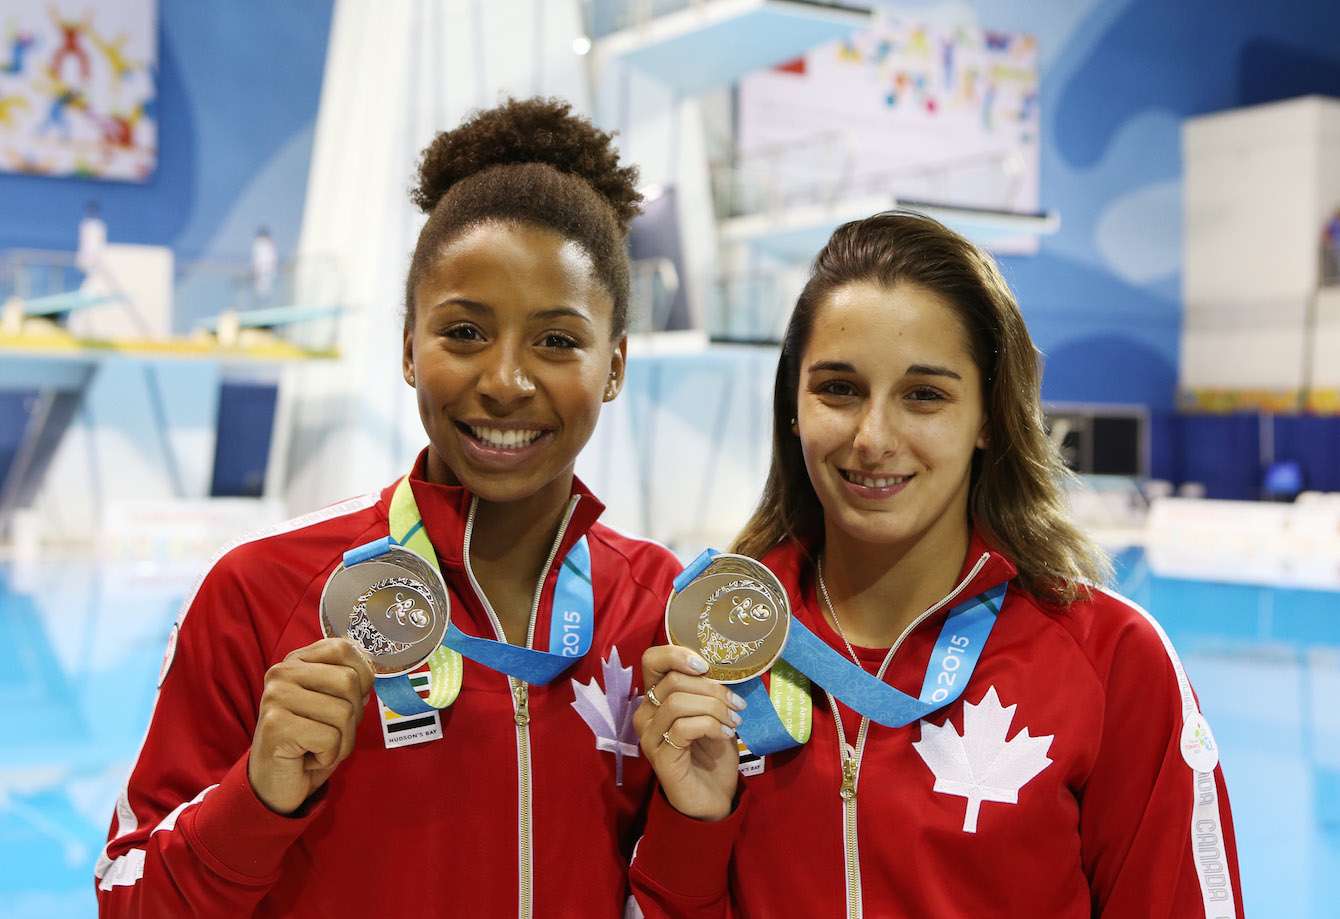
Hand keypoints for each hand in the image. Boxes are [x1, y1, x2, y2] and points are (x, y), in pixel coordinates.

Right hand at [248, 638, 374, 814]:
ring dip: (342, 741)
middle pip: (349, 681)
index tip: (348, 701)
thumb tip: (370, 678)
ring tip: (318, 747)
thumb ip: (350, 686)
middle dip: (353, 716)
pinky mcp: (275, 726)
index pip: (343, 649)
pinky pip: (330, 739)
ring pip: (344, 713)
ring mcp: (275, 697)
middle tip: (330, 733)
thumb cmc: (309, 743)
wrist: (274, 784)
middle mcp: (282, 673)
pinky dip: (328, 756)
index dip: (361, 677)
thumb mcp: (333, 706)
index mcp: (297, 661)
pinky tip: (308, 758)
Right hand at [634, 645, 746, 821]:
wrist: (713, 796)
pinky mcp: (659, 755)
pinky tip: (726, 735)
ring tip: (733, 721)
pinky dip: (711, 726)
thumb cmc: (712, 752)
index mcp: (656, 698)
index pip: (652, 660)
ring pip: (677, 702)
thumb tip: (722, 666)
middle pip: (672, 681)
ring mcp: (649, 735)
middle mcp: (645, 714)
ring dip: (714, 708)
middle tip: (736, 704)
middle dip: (711, 688)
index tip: (707, 666)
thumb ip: (708, 690)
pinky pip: (684, 727)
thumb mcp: (714, 713)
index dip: (677, 654)